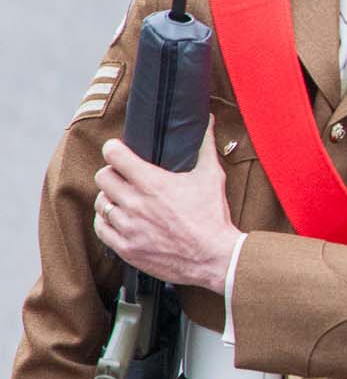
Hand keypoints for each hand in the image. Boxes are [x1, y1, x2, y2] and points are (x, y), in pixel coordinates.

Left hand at [93, 121, 241, 291]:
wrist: (214, 258)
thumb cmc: (213, 217)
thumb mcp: (212, 177)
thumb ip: (205, 146)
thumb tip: (208, 120)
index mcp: (153, 182)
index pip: (114, 155)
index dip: (114, 149)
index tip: (118, 151)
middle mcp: (135, 203)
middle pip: (102, 177)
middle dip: (113, 173)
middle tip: (124, 178)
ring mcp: (128, 227)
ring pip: (100, 203)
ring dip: (110, 199)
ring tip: (124, 201)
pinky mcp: (126, 247)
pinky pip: (100, 228)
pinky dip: (107, 222)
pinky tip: (120, 220)